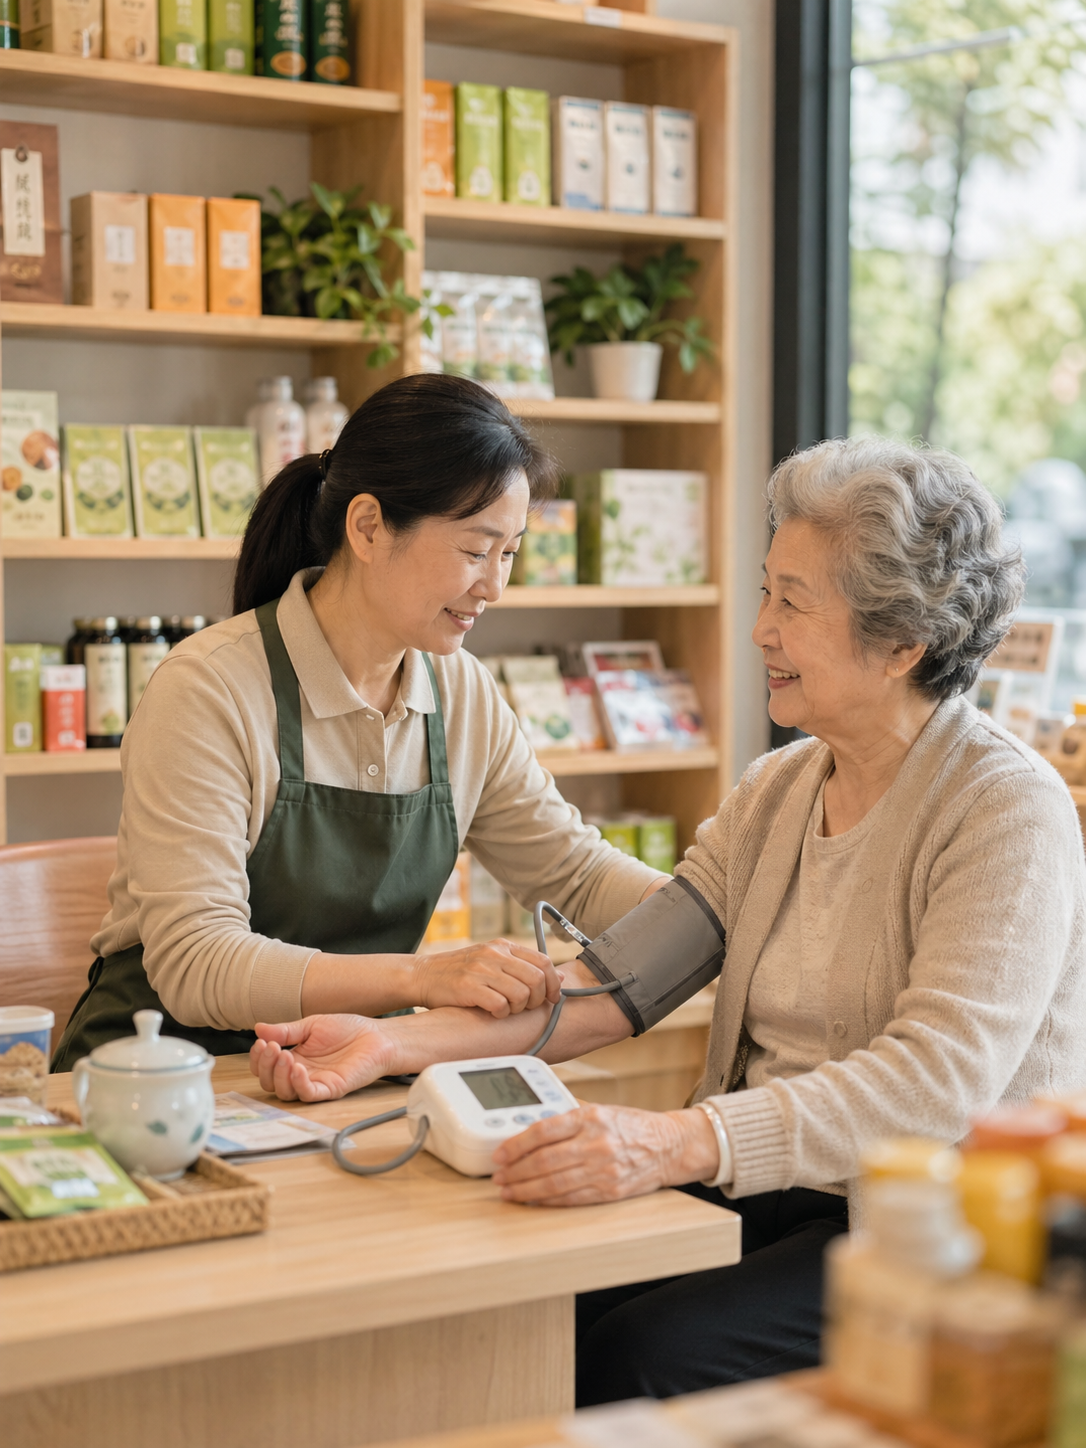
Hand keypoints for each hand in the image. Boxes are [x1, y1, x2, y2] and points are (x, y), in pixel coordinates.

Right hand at [249, 1015, 396, 1101]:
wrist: (377, 1035)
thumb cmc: (349, 1030)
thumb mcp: (312, 1025)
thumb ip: (287, 1030)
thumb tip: (258, 1028)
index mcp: (295, 1059)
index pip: (266, 1067)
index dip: (258, 1058)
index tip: (260, 1042)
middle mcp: (302, 1074)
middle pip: (270, 1083)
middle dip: (265, 1066)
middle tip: (271, 1047)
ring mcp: (315, 1083)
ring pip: (285, 1092)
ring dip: (278, 1075)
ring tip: (284, 1055)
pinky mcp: (330, 1089)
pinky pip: (309, 1094)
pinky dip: (299, 1083)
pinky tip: (298, 1067)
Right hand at [412, 938, 562, 1016]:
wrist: (423, 975)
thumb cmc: (460, 973)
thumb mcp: (492, 962)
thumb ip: (523, 967)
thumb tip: (559, 978)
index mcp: (503, 946)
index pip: (543, 961)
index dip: (552, 983)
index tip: (551, 997)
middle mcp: (494, 954)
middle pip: (536, 979)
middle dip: (536, 999)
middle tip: (525, 1007)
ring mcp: (481, 969)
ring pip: (521, 994)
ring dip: (518, 1009)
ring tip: (505, 1009)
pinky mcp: (469, 987)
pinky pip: (500, 1005)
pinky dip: (501, 1014)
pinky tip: (492, 1012)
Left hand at [491, 1103, 719, 1205]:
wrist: (670, 1146)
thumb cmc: (632, 1126)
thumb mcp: (601, 1109)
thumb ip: (569, 1113)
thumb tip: (532, 1120)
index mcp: (590, 1117)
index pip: (543, 1130)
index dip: (516, 1144)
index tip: (499, 1153)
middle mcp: (596, 1142)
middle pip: (544, 1160)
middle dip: (515, 1171)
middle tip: (498, 1176)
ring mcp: (603, 1169)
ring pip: (555, 1183)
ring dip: (526, 1190)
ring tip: (508, 1191)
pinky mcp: (610, 1191)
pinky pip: (572, 1199)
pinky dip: (548, 1201)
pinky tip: (533, 1200)